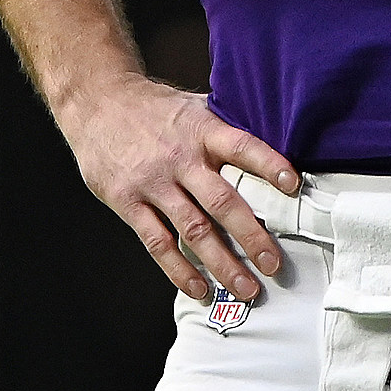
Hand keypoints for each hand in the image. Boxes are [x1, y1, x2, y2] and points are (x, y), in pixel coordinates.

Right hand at [59, 72, 298, 302]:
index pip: (241, 146)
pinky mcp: (127, 201)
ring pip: (193, 229)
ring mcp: (152, 182)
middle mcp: (179, 157)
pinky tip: (199, 288)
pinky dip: (179, 269)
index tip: (294, 185)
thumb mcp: (191, 105)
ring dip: (222, 263)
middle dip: (251, 236)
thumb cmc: (152, 107)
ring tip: (246, 289)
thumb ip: (223, 128)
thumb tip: (273, 143)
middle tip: (274, 265)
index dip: (268, 164)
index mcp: (200, 130)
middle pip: (221, 201)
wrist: (96, 100)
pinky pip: (157, 242)